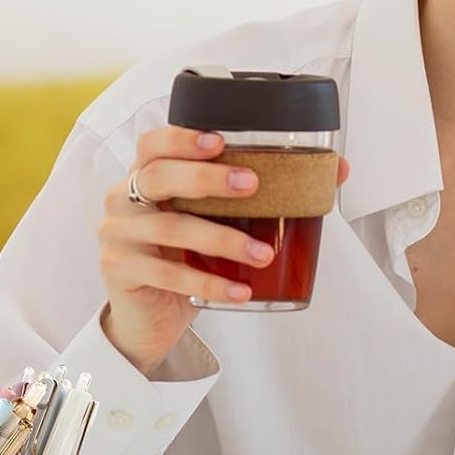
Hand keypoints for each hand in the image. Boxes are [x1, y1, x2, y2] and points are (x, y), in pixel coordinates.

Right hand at [99, 126, 350, 373]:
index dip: (182, 137)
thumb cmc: (188, 256)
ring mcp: (118, 236)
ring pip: (168, 228)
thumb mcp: (216, 221)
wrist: (148, 317)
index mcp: (146, 176)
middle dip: (206, 177)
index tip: (221, 140)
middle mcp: (124, 199)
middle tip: (252, 185)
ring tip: (262, 254)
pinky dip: (208, 283)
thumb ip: (260, 195)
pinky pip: (166, 275)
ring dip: (222, 240)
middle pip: (157, 176)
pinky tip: (239, 290)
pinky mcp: (120, 273)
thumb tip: (335, 170)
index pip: (152, 144)